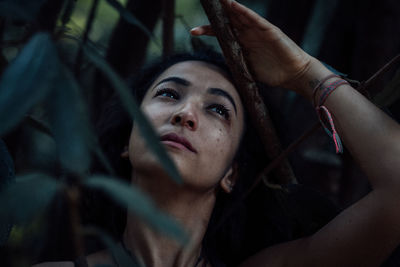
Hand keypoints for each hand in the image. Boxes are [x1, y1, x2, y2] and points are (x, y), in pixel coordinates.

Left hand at [191, 0, 318, 94]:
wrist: (293, 74)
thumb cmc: (272, 73)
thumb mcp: (247, 69)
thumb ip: (235, 64)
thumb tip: (220, 66)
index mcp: (241, 43)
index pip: (222, 34)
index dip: (208, 31)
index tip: (192, 32)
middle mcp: (248, 34)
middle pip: (228, 21)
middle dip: (215, 15)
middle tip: (204, 5)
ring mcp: (258, 31)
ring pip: (240, 16)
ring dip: (228, 7)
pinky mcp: (269, 30)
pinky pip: (254, 20)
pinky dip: (244, 12)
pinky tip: (233, 5)